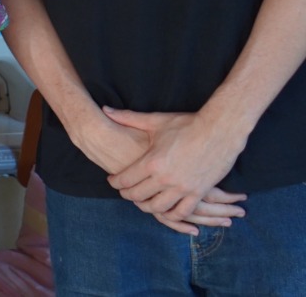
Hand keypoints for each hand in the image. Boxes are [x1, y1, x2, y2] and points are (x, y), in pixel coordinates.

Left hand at [104, 108, 247, 227]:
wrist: (220, 130)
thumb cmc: (187, 124)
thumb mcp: (155, 121)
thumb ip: (128, 118)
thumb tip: (105, 109)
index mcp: (151, 162)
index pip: (125, 180)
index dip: (115, 182)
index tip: (112, 181)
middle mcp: (165, 178)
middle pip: (138, 196)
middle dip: (127, 195)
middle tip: (125, 192)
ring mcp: (182, 188)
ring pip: (158, 208)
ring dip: (147, 207)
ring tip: (143, 202)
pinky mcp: (199, 192)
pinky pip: (183, 212)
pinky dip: (172, 215)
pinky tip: (167, 210)